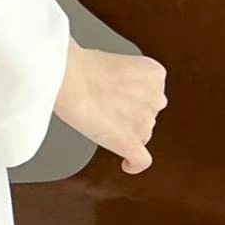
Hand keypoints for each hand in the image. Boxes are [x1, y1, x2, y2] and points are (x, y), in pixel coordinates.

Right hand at [53, 40, 167, 174]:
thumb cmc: (80, 66)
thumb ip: (121, 76)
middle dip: (130, 113)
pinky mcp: (130, 142)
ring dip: (126, 131)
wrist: (70, 79)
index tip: (122, 99)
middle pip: (148, 114)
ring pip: (143, 135)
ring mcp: (144, 122)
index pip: (152, 92)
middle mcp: (154, 98)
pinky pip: (141, 161)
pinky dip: (134, 164)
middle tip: (107, 109)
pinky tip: (127, 163)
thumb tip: (112, 88)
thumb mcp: (112, 60)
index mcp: (153, 74)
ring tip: (103, 124)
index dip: (134, 97)